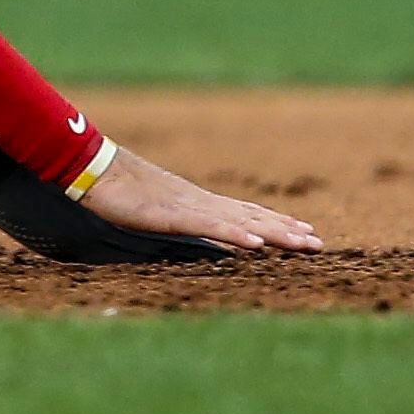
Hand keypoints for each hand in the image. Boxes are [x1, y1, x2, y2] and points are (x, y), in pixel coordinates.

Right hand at [83, 145, 319, 254]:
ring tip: (304, 243)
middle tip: (318, 243)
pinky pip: (212, 227)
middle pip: (254, 217)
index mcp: (198, 201)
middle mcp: (202, 202)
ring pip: (243, 222)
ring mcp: (191, 208)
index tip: (302, 232)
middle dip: (287, 231)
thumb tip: (185, 225)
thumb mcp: (153, 206)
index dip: (275, 222)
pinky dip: (238, 235)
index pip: (246, 213)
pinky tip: (258, 245)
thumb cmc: (117, 187)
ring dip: (275, 234)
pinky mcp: (175, 215)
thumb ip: (174, 214)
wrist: (94, 168)